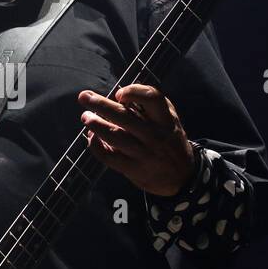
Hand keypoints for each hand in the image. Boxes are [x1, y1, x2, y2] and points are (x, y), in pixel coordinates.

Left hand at [78, 84, 196, 196]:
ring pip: (114, 136)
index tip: (119, 94)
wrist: (183, 176)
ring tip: (86, 117)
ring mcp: (144, 154)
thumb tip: (118, 96)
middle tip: (84, 97)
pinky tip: (92, 138)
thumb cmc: (169, 141)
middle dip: (100, 104)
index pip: (152, 98)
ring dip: (95, 124)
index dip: (133, 92)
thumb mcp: (169, 120)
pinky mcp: (134, 169)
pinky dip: (96, 146)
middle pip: (124, 116)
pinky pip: (109, 156)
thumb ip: (150, 107)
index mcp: (166, 120)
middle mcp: (155, 135)